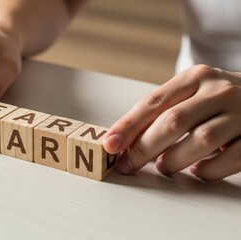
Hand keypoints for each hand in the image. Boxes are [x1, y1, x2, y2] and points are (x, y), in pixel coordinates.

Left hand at [103, 65, 240, 179]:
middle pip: (173, 121)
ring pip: (201, 140)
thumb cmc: (219, 100)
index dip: (129, 125)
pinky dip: (209, 170)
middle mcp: (219, 91)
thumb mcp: (193, 93)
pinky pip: (231, 158)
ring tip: (164, 167)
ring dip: (175, 159)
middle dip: (144, 147)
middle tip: (129, 164)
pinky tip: (197, 171)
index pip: (154, 102)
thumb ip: (164, 111)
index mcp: (196, 77)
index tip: (110, 143)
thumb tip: (125, 140)